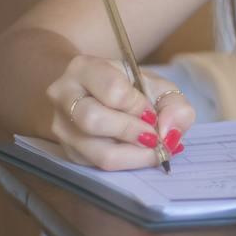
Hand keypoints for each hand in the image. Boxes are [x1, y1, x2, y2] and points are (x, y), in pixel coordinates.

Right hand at [45, 54, 197, 169]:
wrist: (98, 95)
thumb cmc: (130, 88)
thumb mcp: (156, 85)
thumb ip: (174, 104)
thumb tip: (170, 133)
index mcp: (84, 69)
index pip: (112, 90)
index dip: (138, 106)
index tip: (152, 112)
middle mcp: (64, 96)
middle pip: (94, 121)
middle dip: (132, 132)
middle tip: (155, 136)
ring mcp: (61, 127)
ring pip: (97, 151)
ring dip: (134, 154)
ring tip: (151, 147)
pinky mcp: (68, 152)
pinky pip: (99, 166)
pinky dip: (127, 163)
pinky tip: (138, 153)